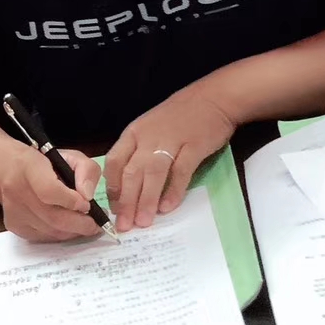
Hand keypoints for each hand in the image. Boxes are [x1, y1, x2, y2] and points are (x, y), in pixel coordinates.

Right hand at [0, 145, 102, 242]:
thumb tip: (87, 196)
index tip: (87, 203)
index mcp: (29, 166)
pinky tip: (65, 226)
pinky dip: (59, 235)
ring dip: (72, 232)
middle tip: (95, 224)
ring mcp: (13, 210)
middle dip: (80, 224)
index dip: (72, 201)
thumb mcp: (69, 156)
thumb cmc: (42, 162)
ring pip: (51, 232)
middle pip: (53, 218)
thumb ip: (86, 170)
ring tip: (83, 223)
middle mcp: (16, 189)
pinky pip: (43, 238)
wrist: (8, 167)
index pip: (49, 191)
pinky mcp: (13, 225)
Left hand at [104, 86, 235, 232]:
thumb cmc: (178, 116)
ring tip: (143, 222)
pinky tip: (168, 208)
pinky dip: (173, 190)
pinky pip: (180, 172)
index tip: (112, 208)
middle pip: (131, 172)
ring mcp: (170, 141)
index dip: (112, 186)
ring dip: (146, 200)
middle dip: (126, 201)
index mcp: (134, 133)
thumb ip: (139, 152)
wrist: (212, 99)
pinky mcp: (192, 147)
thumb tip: (128, 185)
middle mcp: (148, 137)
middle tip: (124, 225)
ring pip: (152, 174)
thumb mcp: (150, 128)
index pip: (115, 161)